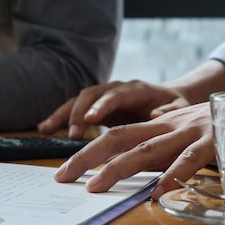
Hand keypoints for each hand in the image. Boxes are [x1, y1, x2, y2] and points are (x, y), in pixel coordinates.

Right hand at [37, 80, 190, 138]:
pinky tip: (45, 129)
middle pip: (90, 95)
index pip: (115, 94)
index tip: (92, 118)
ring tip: (46, 129)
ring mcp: (103, 97)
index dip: (102, 105)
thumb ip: (169, 111)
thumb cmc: (174, 106)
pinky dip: (60, 119)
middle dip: (78, 114)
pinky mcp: (95, 107)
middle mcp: (115, 89)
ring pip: (77, 101)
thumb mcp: (179, 108)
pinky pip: (74, 110)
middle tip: (72, 135)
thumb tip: (157, 115)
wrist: (169, 100)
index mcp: (135, 89)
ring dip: (62, 115)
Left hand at [54, 101, 214, 199]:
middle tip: (63, 178)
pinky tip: (157, 193)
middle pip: (119, 138)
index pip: (114, 136)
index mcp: (158, 125)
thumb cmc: (220, 124)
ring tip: (96, 187)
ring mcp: (190, 132)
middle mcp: (168, 126)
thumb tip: (137, 160)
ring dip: (118, 168)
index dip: (87, 153)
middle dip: (87, 158)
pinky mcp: (216, 141)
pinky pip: (191, 159)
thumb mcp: (184, 133)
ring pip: (147, 148)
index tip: (63, 173)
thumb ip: (161, 144)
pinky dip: (173, 175)